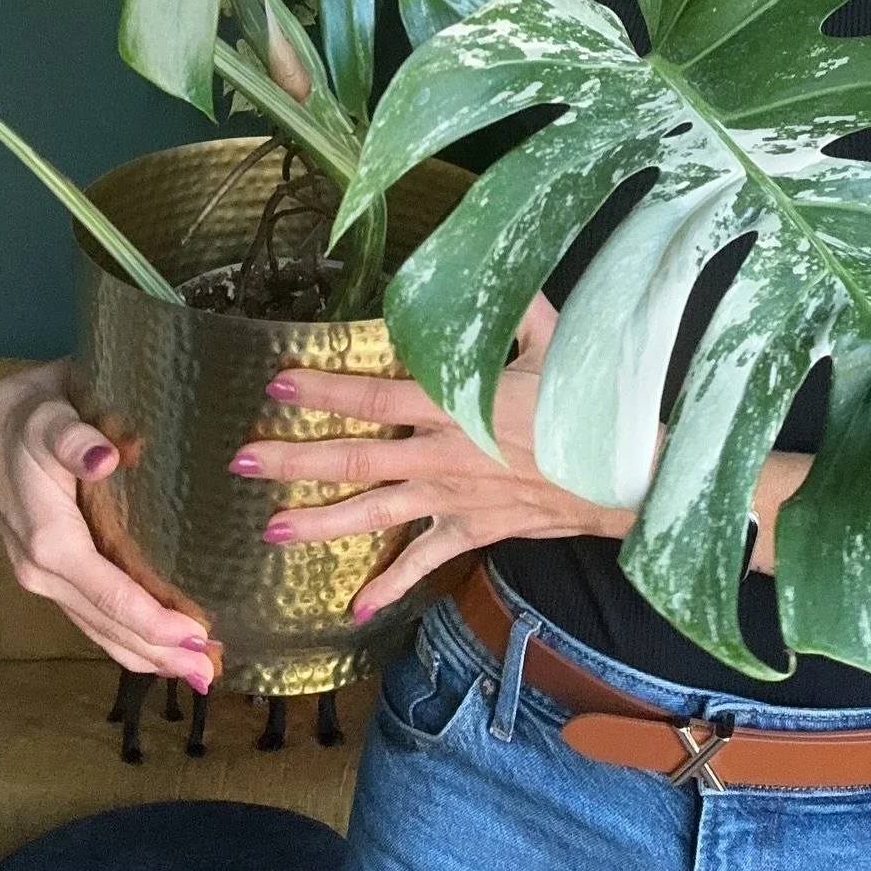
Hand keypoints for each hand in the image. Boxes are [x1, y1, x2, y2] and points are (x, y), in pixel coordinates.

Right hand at [0, 359, 215, 691]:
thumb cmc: (32, 418)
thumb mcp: (51, 417)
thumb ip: (74, 438)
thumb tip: (103, 456)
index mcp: (49, 541)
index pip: (109, 593)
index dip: (154, 621)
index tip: (200, 636)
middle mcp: (42, 571)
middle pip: (107, 625)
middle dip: (159, 652)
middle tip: (212, 674)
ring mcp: (43, 579)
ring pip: (98, 630)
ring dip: (145, 656)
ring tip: (196, 675)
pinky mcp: (50, 576)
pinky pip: (91, 618)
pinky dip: (126, 639)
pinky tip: (157, 651)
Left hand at [229, 294, 656, 619]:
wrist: (629, 474)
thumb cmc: (591, 402)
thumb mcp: (555, 340)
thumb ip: (516, 306)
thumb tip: (495, 266)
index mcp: (452, 405)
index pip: (372, 395)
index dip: (322, 389)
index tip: (276, 384)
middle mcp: (440, 456)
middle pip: (353, 459)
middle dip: (293, 461)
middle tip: (241, 462)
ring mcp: (453, 499)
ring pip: (374, 514)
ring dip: (321, 523)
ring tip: (272, 532)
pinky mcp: (474, 530)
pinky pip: (425, 560)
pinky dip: (391, 585)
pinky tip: (356, 605)